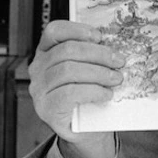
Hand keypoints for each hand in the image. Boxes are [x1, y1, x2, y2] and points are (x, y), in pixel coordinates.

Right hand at [28, 20, 125, 157]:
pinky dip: (92, 91)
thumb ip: (94, 54)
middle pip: (66, 51)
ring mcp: (39, 89)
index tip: (99, 36)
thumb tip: (113, 44)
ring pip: (68, 71)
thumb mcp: (90, 68)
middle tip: (119, 61)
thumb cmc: (89, 94)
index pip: (54, 31)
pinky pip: (69, 93)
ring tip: (116, 79)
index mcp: (48, 52)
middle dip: (98, 54)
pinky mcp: (46, 109)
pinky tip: (105, 94)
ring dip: (98, 73)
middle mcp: (38, 68)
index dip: (78, 30)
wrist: (87, 128)